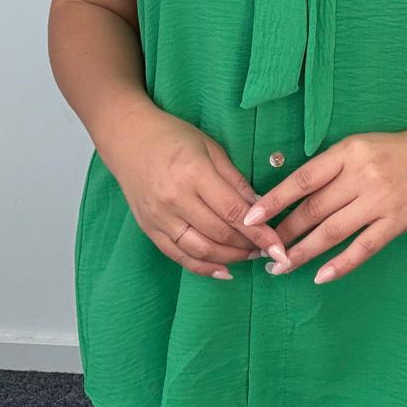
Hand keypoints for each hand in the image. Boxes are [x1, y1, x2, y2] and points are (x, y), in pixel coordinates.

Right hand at [113, 112, 286, 280]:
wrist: (128, 137)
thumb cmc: (172, 136)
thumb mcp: (211, 148)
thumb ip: (235, 181)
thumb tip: (260, 208)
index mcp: (193, 174)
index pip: (234, 212)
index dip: (260, 232)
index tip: (279, 245)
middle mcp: (174, 199)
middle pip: (220, 234)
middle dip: (249, 246)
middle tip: (268, 248)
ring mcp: (159, 217)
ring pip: (201, 251)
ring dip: (230, 259)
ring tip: (250, 256)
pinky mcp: (149, 228)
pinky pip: (178, 256)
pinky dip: (203, 268)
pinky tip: (223, 269)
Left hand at [241, 128, 406, 284]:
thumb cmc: (394, 152)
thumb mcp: (358, 147)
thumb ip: (329, 169)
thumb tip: (289, 195)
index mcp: (347, 153)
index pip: (302, 180)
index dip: (273, 200)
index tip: (250, 219)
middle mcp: (361, 176)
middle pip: (313, 209)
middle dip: (284, 233)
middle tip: (263, 251)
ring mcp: (380, 200)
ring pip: (332, 231)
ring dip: (304, 252)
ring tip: (282, 267)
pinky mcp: (397, 222)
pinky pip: (364, 247)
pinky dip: (341, 264)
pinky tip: (321, 276)